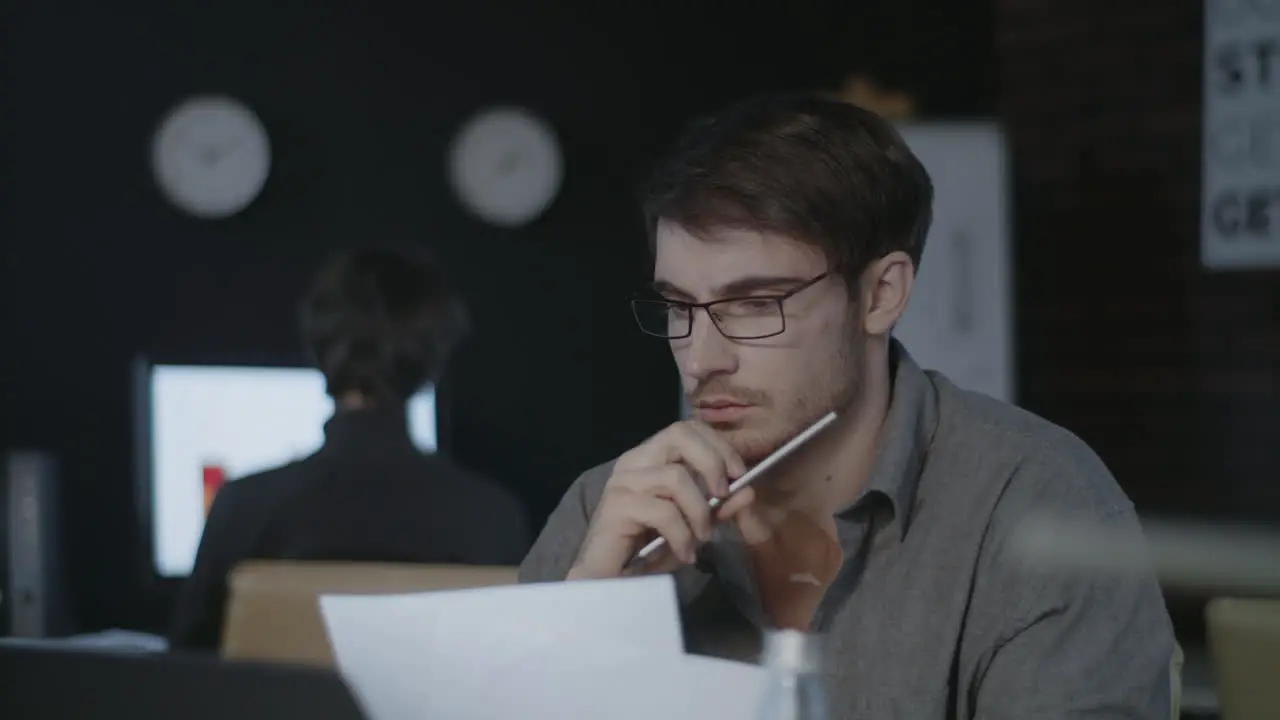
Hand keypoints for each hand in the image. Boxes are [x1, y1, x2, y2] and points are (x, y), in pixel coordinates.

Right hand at [567, 420, 757, 579]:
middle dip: (712, 462)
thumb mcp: (692, 526)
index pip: (687, 428)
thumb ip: (717, 507)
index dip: (718, 445)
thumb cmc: (648, 550)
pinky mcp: (617, 505)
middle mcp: (634, 461)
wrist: (610, 581)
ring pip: (676, 476)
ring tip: (701, 538)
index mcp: (650, 458)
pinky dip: (682, 536)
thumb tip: (748, 491)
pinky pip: (664, 511)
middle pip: (679, 434)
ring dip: (698, 511)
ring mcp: (623, 481)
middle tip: (723, 495)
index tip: (739, 475)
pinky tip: (684, 554)